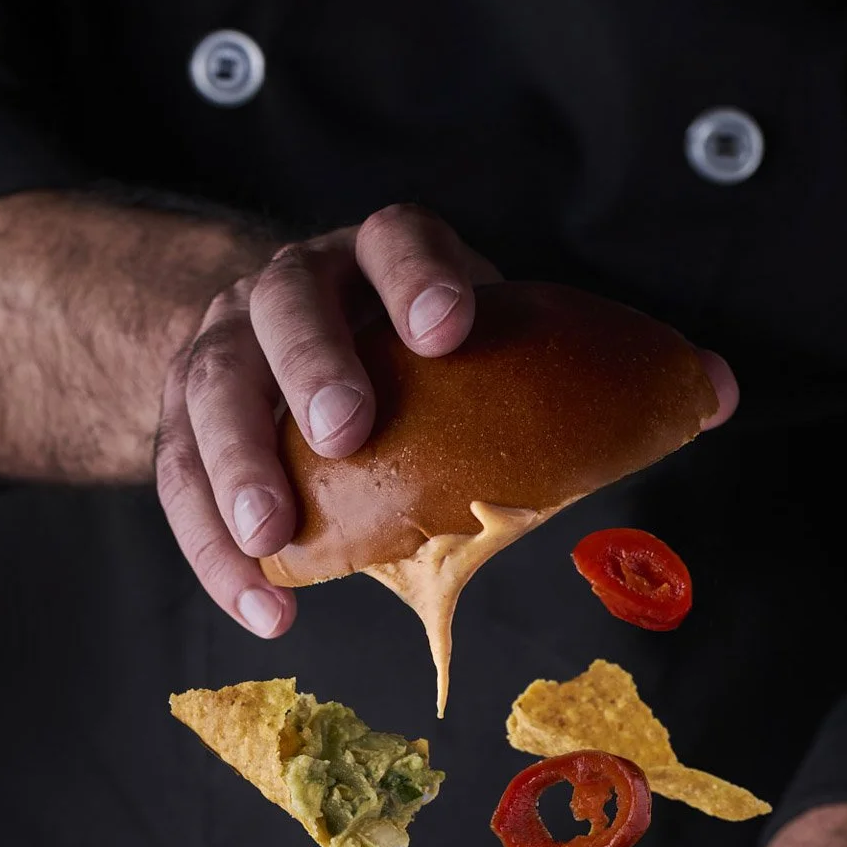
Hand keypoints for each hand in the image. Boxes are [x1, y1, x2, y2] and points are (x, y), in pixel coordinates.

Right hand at [154, 204, 501, 637]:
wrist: (287, 352)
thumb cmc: (405, 366)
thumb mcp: (460, 348)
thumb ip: (527, 377)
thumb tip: (665, 405)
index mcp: (374, 260)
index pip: (396, 242)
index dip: (417, 277)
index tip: (447, 327)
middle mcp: (293, 287)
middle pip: (287, 307)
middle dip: (314, 367)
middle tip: (345, 432)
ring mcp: (227, 343)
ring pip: (213, 386)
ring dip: (240, 465)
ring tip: (271, 537)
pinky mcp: (184, 414)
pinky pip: (181, 477)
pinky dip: (217, 551)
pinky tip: (261, 605)